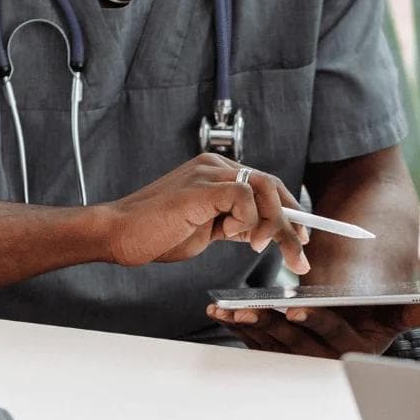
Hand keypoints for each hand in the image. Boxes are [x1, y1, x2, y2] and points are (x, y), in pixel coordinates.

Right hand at [98, 153, 308, 272]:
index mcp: (217, 174)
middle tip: (298, 252)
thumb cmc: (156, 234)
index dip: (289, 211)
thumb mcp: (207, 230)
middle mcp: (215, 167)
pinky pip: (243, 197)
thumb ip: (234, 224)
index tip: (301, 237)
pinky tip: (234, 235)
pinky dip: (248, 220)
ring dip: (274, 223)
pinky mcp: (201, 187)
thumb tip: (264, 233)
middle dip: (290, 222)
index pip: (265, 185)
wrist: (118, 235)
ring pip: (263, 188)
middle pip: (271, 186)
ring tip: (262, 248)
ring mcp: (208, 173)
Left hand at [206, 303, 419, 357]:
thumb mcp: (396, 309)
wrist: (355, 313)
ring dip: (250, 327)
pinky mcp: (278, 352)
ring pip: (271, 344)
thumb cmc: (376, 308)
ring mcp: (299, 358)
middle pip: (295, 343)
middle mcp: (325, 360)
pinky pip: (256, 342)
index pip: (334, 335)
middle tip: (251, 310)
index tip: (295, 309)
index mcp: (355, 349)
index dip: (315, 322)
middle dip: (272, 326)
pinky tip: (220, 310)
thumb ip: (418, 310)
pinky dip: (238, 327)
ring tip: (230, 309)